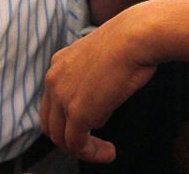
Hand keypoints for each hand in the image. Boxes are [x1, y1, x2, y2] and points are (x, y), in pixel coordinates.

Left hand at [42, 7, 157, 162]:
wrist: (137, 36)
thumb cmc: (132, 40)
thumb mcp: (105, 56)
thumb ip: (94, 77)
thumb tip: (100, 102)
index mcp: (60, 62)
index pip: (52, 100)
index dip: (67, 118)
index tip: (90, 125)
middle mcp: (54, 78)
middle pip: (51, 122)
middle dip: (69, 137)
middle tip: (91, 144)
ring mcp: (63, 96)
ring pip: (61, 137)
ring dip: (82, 149)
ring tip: (104, 152)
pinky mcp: (78, 113)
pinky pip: (77, 145)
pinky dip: (92, 153)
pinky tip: (109, 153)